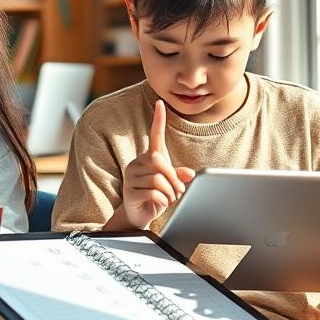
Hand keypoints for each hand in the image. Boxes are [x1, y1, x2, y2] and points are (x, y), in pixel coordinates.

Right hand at [122, 100, 195, 227]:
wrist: (139, 215)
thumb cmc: (155, 196)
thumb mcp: (171, 184)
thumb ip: (179, 177)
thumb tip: (190, 174)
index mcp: (149, 158)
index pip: (154, 136)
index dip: (158, 120)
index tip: (160, 103)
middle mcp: (137, 163)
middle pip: (159, 161)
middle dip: (172, 177)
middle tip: (177, 190)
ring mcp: (131, 176)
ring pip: (158, 179)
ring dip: (170, 192)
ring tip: (169, 198)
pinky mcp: (129, 191)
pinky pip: (154, 192)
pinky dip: (163, 200)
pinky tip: (160, 203)